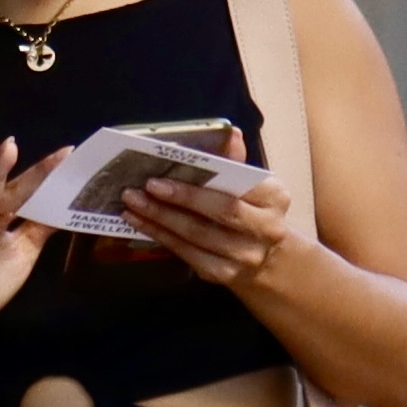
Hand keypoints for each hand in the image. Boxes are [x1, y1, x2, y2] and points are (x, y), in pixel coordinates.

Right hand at [0, 138, 46, 346]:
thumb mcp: (21, 253)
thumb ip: (38, 230)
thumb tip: (66, 208)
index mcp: (0, 220)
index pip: (26, 193)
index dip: (45, 175)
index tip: (69, 154)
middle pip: (9, 192)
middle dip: (31, 171)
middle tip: (59, 150)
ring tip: (8, 152)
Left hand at [124, 171, 300, 290]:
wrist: (267, 259)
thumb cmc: (252, 212)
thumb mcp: (252, 186)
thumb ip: (236, 163)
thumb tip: (229, 133)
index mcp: (274, 198)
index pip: (236, 187)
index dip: (200, 182)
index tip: (164, 171)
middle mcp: (266, 229)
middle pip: (219, 212)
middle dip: (178, 198)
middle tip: (143, 187)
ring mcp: (245, 256)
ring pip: (197, 235)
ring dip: (160, 218)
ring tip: (132, 204)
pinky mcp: (223, 274)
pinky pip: (187, 253)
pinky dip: (160, 236)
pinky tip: (140, 222)